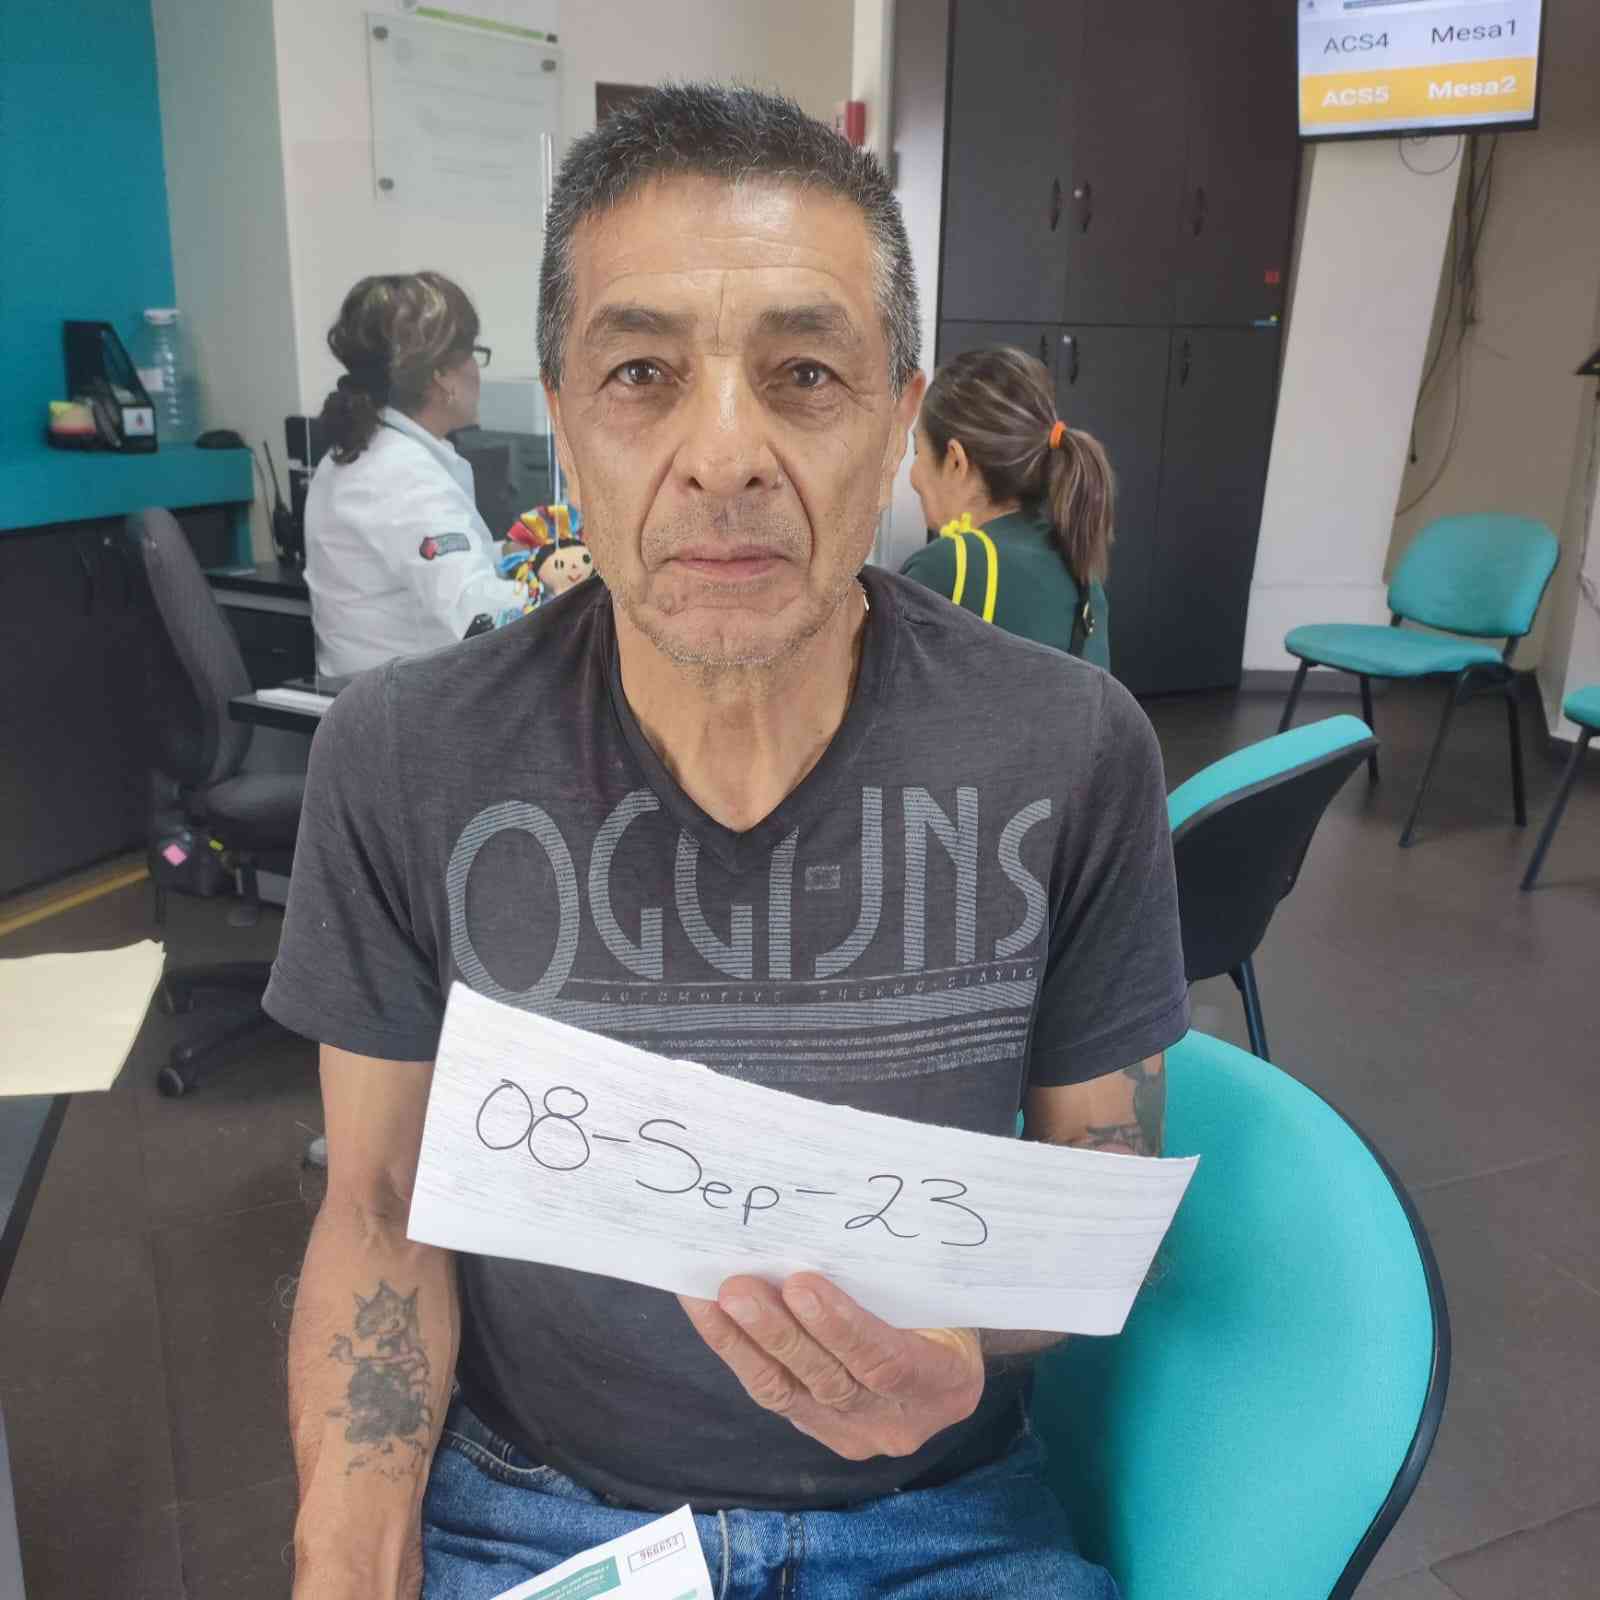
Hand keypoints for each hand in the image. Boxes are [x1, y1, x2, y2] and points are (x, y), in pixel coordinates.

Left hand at [680, 1273, 983, 1460]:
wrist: (949, 1355)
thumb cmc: (944, 1307)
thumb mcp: (939, 1292)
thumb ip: (896, 1281)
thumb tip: (828, 1237)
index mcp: (945, 1383)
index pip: (887, 1361)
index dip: (841, 1326)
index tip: (800, 1285)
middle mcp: (898, 1421)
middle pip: (830, 1380)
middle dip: (778, 1333)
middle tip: (737, 1289)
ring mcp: (855, 1433)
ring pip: (790, 1392)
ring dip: (744, 1343)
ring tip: (711, 1299)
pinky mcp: (819, 1430)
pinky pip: (775, 1393)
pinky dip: (738, 1351)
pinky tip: (710, 1315)